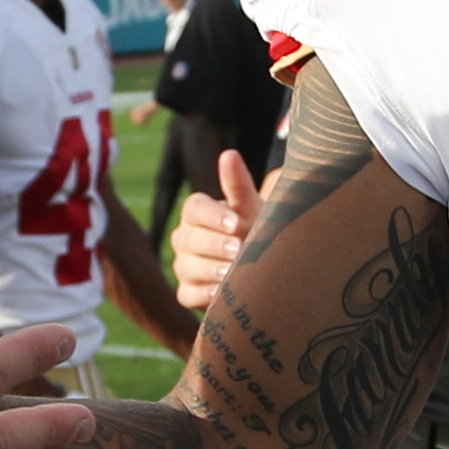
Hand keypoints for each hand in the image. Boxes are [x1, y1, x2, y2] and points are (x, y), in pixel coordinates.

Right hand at [167, 148, 254, 312]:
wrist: (264, 265)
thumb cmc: (256, 229)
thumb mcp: (252, 207)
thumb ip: (238, 184)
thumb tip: (228, 155)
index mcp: (197, 212)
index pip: (194, 209)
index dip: (213, 216)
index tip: (235, 222)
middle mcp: (185, 237)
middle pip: (188, 238)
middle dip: (214, 244)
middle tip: (238, 249)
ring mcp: (184, 266)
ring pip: (187, 267)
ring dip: (211, 270)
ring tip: (232, 273)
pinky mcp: (187, 292)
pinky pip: (188, 294)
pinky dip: (205, 294)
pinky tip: (223, 292)